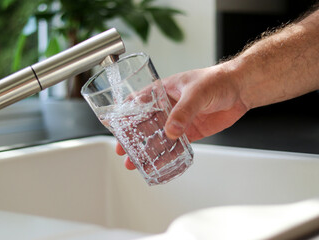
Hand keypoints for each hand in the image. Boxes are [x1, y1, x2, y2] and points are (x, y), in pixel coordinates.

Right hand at [117, 64, 248, 169]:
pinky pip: (176, 145)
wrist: (241, 89)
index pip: (138, 102)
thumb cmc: (218, 80)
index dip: (125, 115)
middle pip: (145, 124)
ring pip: (158, 137)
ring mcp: (179, 120)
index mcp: (163, 91)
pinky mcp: (191, 131)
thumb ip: (183, 112)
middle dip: (133, 138)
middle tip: (122, 150)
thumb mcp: (196, 92)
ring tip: (135, 162)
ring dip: (147, 149)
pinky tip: (159, 162)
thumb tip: (170, 131)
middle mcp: (168, 106)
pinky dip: (167, 154)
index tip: (115, 127)